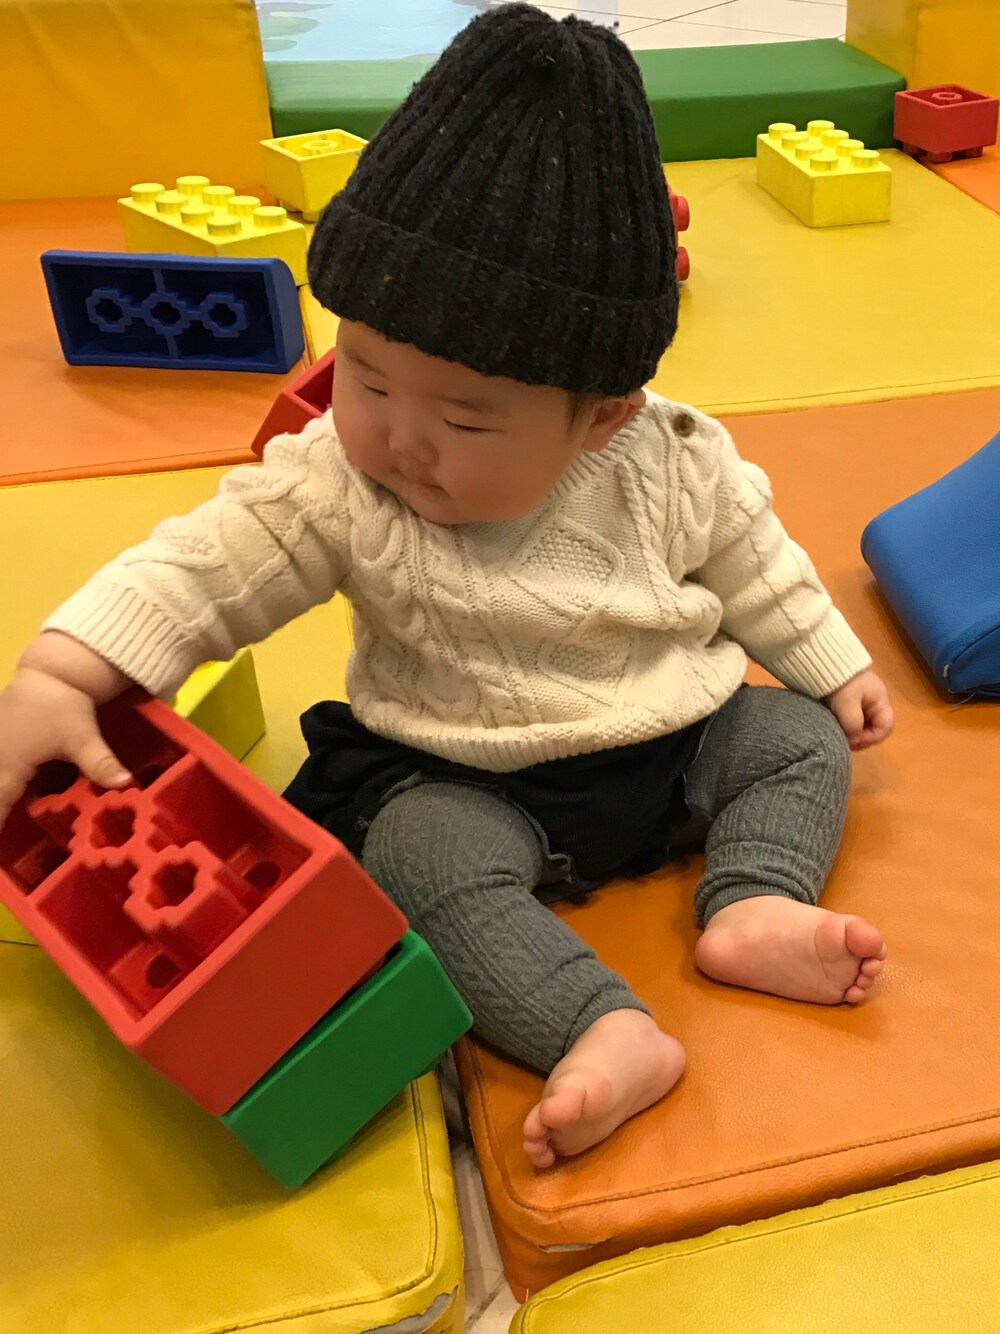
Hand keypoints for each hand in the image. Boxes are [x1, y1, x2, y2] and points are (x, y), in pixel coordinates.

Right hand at [0, 646, 132, 831]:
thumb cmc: (62, 704)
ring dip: (3, 801)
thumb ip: (99, 762)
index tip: (1, 853)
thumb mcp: (81, 735)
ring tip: (10, 829)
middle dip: (0, 815)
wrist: (51, 672)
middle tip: (6, 849)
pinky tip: (13, 799)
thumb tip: (124, 784)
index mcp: (9, 766)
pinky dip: (5, 788)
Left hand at [826, 668, 893, 750]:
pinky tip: (834, 726)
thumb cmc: (840, 682)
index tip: (853, 741)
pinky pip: (851, 717)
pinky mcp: (848, 700)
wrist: (823, 660)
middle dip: (860, 737)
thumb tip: (853, 740)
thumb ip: (853, 725)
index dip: (871, 738)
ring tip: (838, 734)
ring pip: (862, 724)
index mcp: (880, 700)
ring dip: (851, 731)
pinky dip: (844, 724)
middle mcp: (874, 701)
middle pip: (874, 727)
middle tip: (843, 741)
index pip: (885, 727)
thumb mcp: (847, 704)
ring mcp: (862, 700)